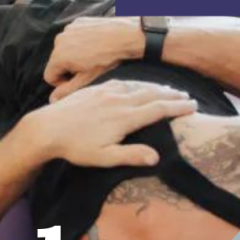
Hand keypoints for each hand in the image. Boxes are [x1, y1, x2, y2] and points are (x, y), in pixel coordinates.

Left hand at [23, 79, 196, 166]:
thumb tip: (157, 157)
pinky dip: (134, 84)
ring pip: (136, 87)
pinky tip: (136, 85)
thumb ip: (131, 155)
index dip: (177, 107)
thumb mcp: (104, 157)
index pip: (157, 109)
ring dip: (154, 88)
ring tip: (168, 90)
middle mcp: (118, 101)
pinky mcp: (94, 89)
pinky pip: (120, 83)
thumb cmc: (76, 147)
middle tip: (187, 96)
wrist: (47, 128)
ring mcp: (105, 93)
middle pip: (151, 95)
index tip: (192, 106)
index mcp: (124, 117)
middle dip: (171, 95)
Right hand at [44, 17, 143, 102]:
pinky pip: (72, 35)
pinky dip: (79, 41)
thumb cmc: (107, 58)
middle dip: (68, 66)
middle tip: (87, 67)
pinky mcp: (76, 22)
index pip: (49, 76)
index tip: (76, 80)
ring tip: (92, 55)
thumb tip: (52, 99)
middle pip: (56, 61)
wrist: (124, 36)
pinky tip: (94, 43)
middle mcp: (58, 41)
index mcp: (59, 57)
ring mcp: (67, 29)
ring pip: (64, 47)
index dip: (61, 82)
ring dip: (73, 53)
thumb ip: (67, 90)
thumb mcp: (87, 79)